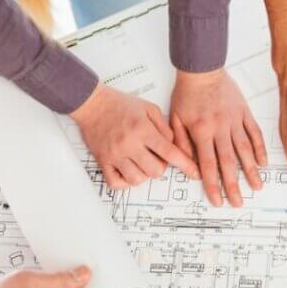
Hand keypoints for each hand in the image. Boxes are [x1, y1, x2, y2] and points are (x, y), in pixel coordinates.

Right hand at [70, 84, 197, 188]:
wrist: (92, 104)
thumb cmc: (120, 104)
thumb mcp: (149, 108)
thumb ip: (165, 127)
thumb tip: (174, 146)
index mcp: (142, 129)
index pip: (170, 152)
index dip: (185, 165)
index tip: (194, 173)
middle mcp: (129, 144)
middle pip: (155, 171)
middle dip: (161, 167)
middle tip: (156, 157)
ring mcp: (115, 155)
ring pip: (137, 179)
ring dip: (144, 174)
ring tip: (142, 162)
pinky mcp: (103, 161)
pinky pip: (116, 183)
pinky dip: (125, 182)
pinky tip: (129, 171)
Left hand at [170, 69, 267, 206]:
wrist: (202, 69)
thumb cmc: (186, 93)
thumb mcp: (175, 119)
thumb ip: (181, 144)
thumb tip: (189, 167)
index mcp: (201, 131)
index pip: (208, 164)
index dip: (213, 185)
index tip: (218, 200)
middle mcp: (220, 128)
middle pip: (228, 162)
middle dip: (233, 185)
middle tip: (239, 202)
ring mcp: (234, 121)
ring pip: (244, 150)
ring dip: (251, 170)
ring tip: (256, 187)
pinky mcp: (244, 113)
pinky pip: (254, 133)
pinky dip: (260, 148)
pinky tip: (263, 162)